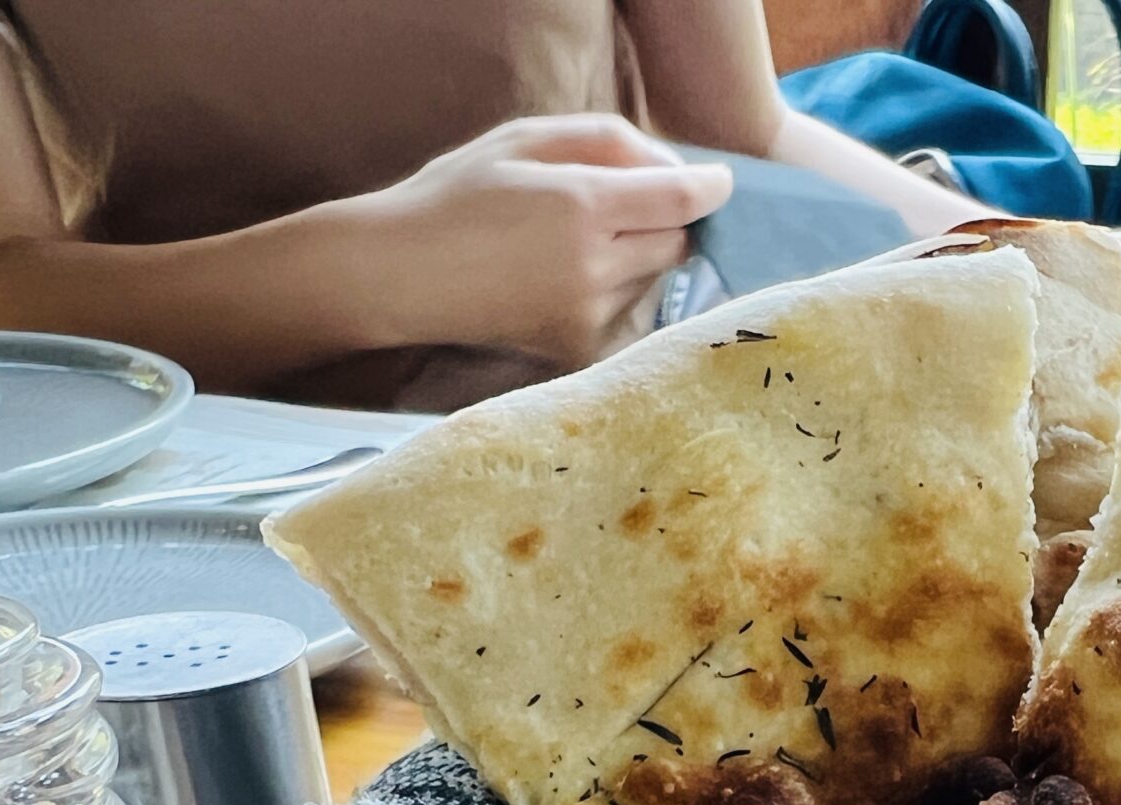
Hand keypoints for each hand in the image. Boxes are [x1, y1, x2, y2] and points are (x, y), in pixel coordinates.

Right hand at [352, 115, 733, 366]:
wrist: (400, 275)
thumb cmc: (456, 196)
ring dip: (636, 258)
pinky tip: (564, 281)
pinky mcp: (579, 348)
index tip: (719, 182)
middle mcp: (594, 266)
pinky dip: (613, 292)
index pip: (682, 201)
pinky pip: (627, 312)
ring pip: (654, 279)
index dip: (711, 188)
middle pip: (677, 243)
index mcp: (582, 205)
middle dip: (664, 221)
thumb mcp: (522, 139)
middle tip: (621, 209)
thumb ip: (604, 140)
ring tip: (573, 247)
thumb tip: (675, 167)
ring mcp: (589, 314)